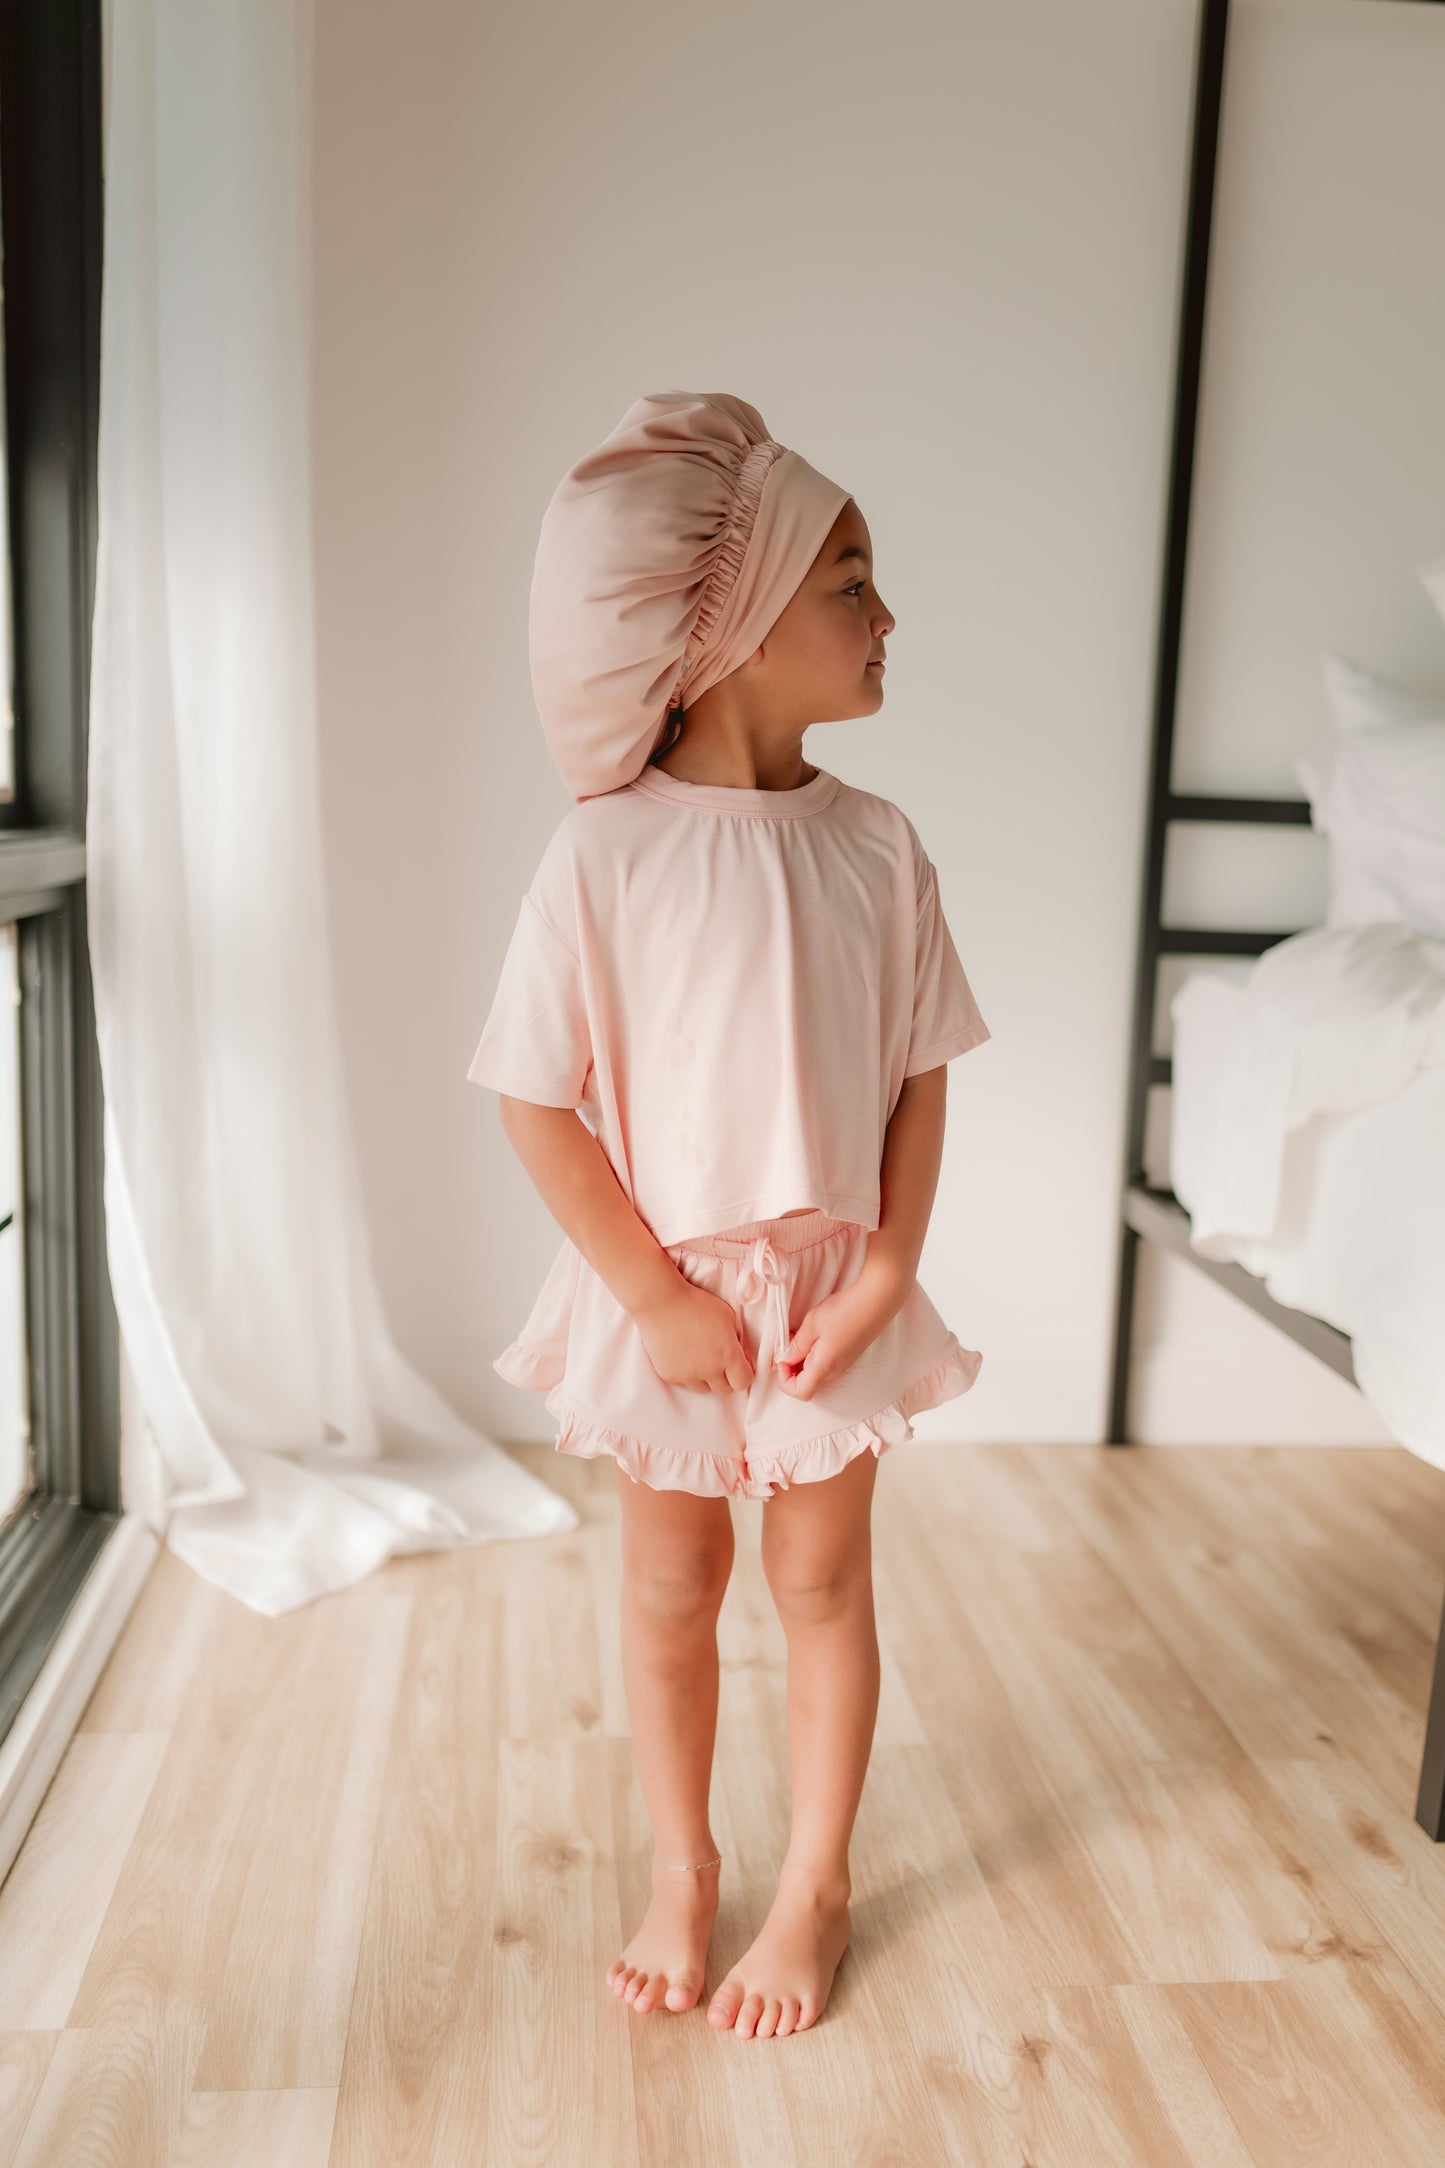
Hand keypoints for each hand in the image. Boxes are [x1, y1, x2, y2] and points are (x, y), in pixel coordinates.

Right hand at [632, 1277, 755, 1395]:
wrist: (660, 1302)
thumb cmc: (696, 1303)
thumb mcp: (727, 1314)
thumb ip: (736, 1337)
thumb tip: (738, 1351)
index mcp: (728, 1355)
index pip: (744, 1381)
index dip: (744, 1372)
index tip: (740, 1360)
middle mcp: (710, 1370)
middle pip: (725, 1389)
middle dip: (727, 1377)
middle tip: (720, 1359)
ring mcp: (688, 1375)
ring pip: (703, 1389)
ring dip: (706, 1378)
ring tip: (700, 1358)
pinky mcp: (670, 1375)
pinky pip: (683, 1382)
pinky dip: (686, 1373)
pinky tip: (683, 1354)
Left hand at [773, 1266, 908, 1400]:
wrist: (878, 1300)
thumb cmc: (846, 1310)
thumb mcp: (812, 1324)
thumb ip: (796, 1345)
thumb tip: (784, 1358)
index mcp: (825, 1367)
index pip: (800, 1393)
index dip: (784, 1379)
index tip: (782, 1356)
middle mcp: (835, 1372)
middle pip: (807, 1385)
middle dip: (791, 1369)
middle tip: (788, 1344)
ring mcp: (844, 1365)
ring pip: (815, 1375)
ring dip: (802, 1361)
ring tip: (800, 1336)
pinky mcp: (848, 1356)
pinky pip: (825, 1365)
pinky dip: (813, 1355)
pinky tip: (814, 1335)